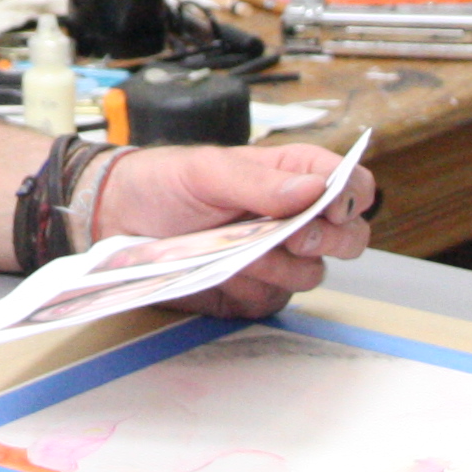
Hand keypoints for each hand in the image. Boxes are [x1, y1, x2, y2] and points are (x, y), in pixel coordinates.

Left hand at [87, 140, 373, 318]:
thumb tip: (314, 189)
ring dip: (280, 265)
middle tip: (295, 236)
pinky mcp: (256, 292)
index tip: (331, 206)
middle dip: (329, 239)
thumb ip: (260, 182)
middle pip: (350, 236)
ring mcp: (278, 258)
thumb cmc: (165, 183)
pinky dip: (253, 288)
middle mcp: (295, 218)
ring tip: (240, 250)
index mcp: (293, 175)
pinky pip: (275, 300)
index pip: (351, 184)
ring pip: (314, 274)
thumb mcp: (208, 170)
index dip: (352, 196)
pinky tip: (225, 271)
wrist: (120, 220)